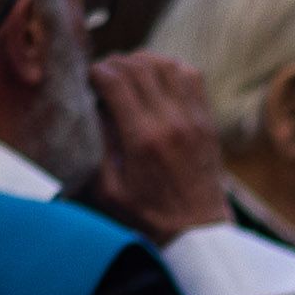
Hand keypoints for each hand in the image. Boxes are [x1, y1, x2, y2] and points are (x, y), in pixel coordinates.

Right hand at [91, 53, 229, 238]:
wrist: (197, 232)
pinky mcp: (207, 121)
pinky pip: (191, 76)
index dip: (97, 71)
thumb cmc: (148, 217)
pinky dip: (171, 69)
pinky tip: (156, 81)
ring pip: (166, 64)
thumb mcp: (109, 192)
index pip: (116, 80)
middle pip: (139, 66)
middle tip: (104, 75)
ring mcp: (193, 119)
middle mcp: (171, 122)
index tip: (87, 79)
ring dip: (143, 62)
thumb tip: (91, 110)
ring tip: (128, 75)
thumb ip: (96, 149)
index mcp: (143, 139)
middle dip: (115, 63)